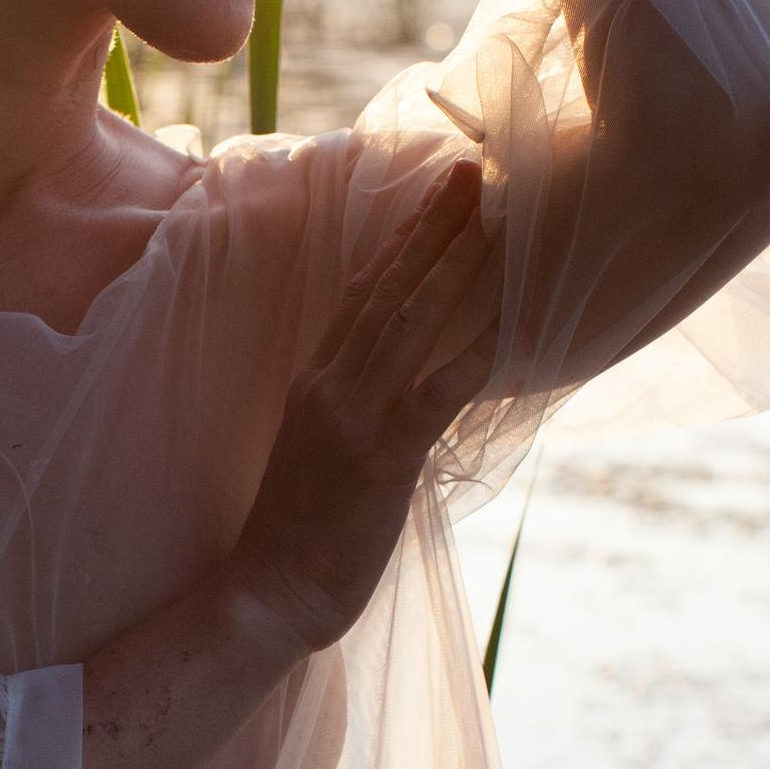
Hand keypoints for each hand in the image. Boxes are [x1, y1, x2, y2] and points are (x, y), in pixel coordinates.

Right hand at [223, 157, 502, 653]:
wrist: (262, 596)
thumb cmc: (293, 539)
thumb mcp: (319, 457)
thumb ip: (351, 415)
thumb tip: (395, 396)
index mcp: (316, 381)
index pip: (361, 294)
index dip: (399, 242)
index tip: (432, 199)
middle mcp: (331, 385)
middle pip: (386, 288)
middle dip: (431, 227)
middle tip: (471, 172)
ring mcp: (354, 417)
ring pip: (410, 322)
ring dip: (454, 264)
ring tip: (491, 215)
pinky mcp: (381, 459)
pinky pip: (435, 395)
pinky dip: (472, 354)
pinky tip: (507, 321)